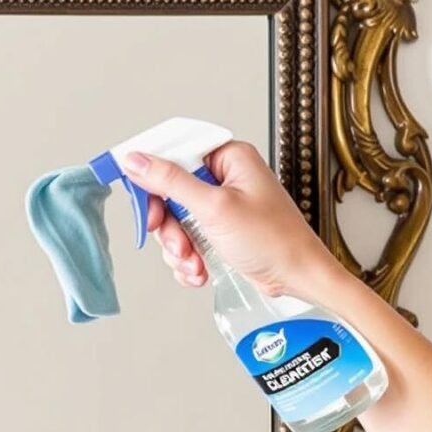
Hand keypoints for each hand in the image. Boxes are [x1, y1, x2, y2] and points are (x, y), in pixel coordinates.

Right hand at [124, 141, 342, 298]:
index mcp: (228, 158)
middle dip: (170, 226)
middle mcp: (224, 178)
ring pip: (175, 221)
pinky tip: (200, 270)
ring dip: (179, 248)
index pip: (174, 153)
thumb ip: (171, 181)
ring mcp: (220, 206)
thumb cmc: (274, 240)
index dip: (150, 174)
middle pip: (169, 192)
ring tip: (195, 262)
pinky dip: (187, 259)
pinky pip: (186, 240)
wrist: (298, 278)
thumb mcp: (215, 208)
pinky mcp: (218, 231)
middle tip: (177, 242)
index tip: (133, 192)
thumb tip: (137, 160)